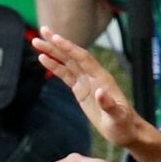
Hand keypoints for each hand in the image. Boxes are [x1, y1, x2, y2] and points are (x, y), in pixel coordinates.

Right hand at [33, 27, 146, 148]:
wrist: (124, 130)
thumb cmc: (123, 124)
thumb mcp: (117, 117)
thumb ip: (108, 105)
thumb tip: (99, 92)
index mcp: (101, 78)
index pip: (83, 58)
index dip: (69, 48)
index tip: (55, 38)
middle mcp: (93, 75)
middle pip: (72, 55)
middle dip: (56, 44)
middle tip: (42, 31)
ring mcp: (86, 82)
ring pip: (66, 63)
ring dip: (52, 52)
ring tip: (36, 42)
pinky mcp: (80, 90)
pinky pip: (65, 75)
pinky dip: (54, 66)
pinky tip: (43, 59)